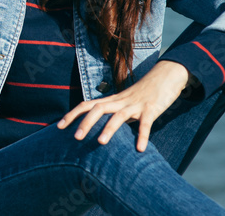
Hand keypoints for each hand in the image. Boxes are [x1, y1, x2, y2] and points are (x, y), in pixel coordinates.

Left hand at [57, 60, 190, 151]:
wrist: (166, 75)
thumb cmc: (144, 92)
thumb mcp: (126, 102)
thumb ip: (114, 113)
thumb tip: (101, 128)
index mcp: (112, 100)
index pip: (87, 104)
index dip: (72, 114)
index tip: (59, 126)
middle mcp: (121, 101)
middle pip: (98, 109)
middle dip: (86, 123)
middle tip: (75, 138)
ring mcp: (136, 104)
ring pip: (119, 116)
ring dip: (109, 129)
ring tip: (101, 143)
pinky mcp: (152, 108)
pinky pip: (146, 123)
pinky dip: (143, 135)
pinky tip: (140, 149)